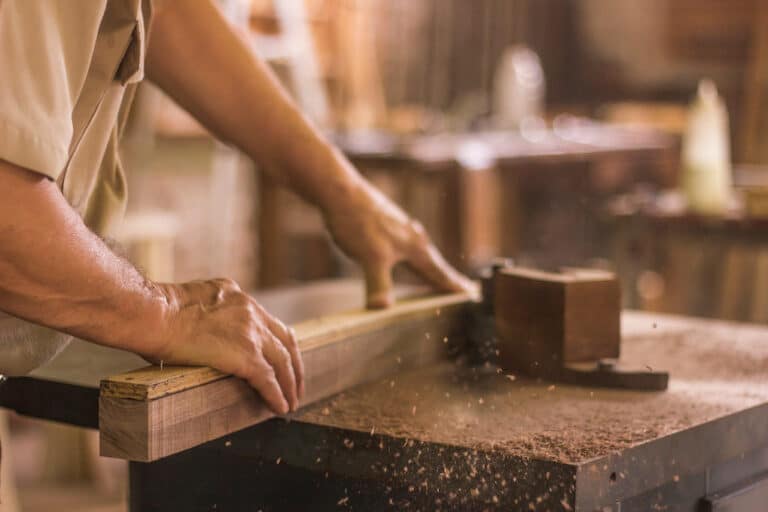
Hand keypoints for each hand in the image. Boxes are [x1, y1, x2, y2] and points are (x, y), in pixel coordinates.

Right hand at [149, 279, 303, 414]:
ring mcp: (251, 333)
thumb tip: (198, 328)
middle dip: (293, 365)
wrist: (152, 314)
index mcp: (237, 296)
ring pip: (283, 362)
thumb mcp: (191, 301)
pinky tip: (280, 407)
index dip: (279, 343)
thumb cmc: (155, 312)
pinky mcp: (246, 355)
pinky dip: (277, 395)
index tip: (282, 358)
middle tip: (295, 384)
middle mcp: (250, 311)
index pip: (267, 322)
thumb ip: (206, 312)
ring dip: (290, 384)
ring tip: (291, 401)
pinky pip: (269, 380)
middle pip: (285, 340)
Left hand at [324, 180, 477, 307]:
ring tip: (437, 275)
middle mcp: (413, 237)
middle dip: (447, 277)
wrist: (340, 192)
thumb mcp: (370, 258)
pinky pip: (405, 246)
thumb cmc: (358, 221)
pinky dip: (411, 258)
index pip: (439, 272)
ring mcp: (400, 229)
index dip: (454, 286)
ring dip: (430, 266)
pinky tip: (404, 256)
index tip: (472, 294)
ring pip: (420, 253)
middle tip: (464, 287)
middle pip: (434, 262)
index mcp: (415, 247)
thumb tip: (383, 310)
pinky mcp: (386, 225)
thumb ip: (379, 285)